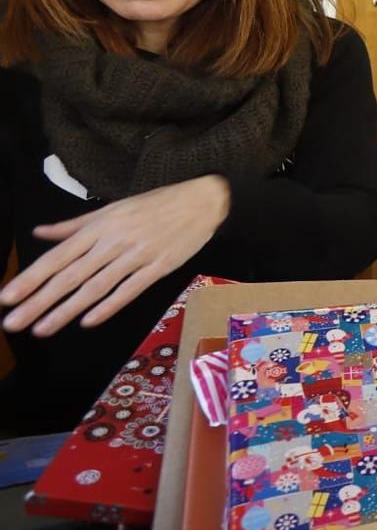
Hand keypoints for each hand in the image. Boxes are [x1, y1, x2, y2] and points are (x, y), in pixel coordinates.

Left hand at [4, 175, 230, 335]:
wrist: (203, 200)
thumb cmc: (156, 204)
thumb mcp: (112, 208)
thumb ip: (74, 225)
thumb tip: (40, 233)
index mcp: (99, 227)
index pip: (58, 256)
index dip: (31, 278)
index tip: (6, 297)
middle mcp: (113, 242)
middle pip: (70, 276)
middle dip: (39, 300)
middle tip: (13, 323)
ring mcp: (137, 255)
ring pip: (95, 287)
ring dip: (66, 310)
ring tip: (42, 329)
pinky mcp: (160, 266)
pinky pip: (130, 289)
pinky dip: (109, 306)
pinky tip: (88, 321)